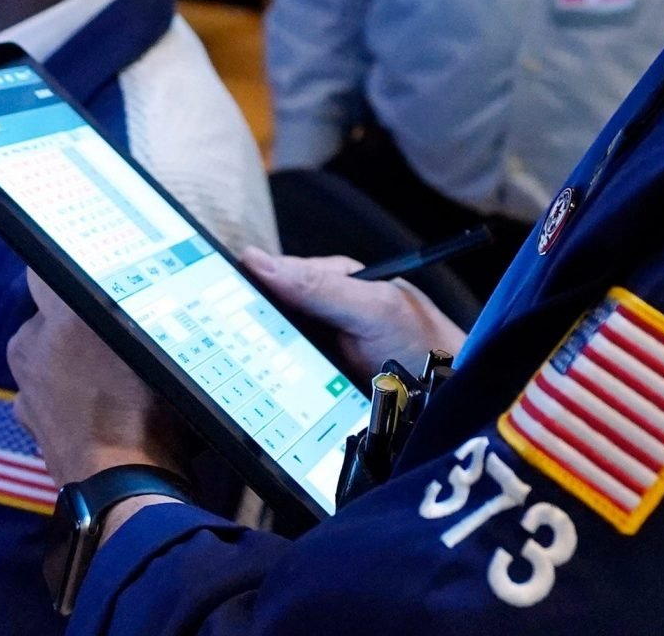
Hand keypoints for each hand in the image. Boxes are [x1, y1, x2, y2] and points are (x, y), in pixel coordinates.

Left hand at [7, 271, 188, 486]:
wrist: (126, 489)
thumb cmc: (155, 418)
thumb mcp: (162, 355)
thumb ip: (141, 318)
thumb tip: (146, 293)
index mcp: (66, 316)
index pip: (48, 266)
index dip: (70, 268)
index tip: (89, 275)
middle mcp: (33, 340)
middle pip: (48, 312)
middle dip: (72, 319)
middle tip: (110, 332)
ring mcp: (24, 381)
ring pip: (43, 351)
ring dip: (65, 356)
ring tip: (105, 379)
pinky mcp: (23, 415)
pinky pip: (40, 389)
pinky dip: (59, 393)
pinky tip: (91, 408)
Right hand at [239, 249, 466, 381]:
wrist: (453, 401)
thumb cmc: (424, 344)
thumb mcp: (371, 308)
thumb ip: (319, 286)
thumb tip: (257, 261)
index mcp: (332, 283)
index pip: (271, 277)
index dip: (240, 286)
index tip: (210, 298)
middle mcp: (322, 314)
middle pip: (266, 318)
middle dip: (245, 330)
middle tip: (223, 342)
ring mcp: (320, 352)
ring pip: (271, 353)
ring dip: (257, 362)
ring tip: (237, 370)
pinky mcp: (320, 388)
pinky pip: (285, 385)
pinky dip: (273, 390)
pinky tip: (262, 395)